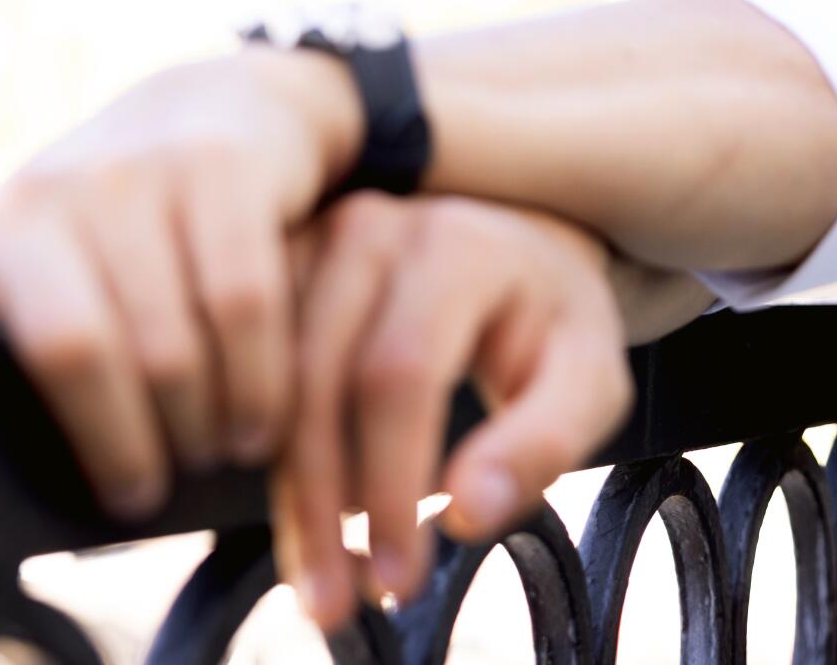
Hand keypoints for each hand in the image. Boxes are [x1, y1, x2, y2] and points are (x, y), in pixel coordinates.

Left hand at [0, 47, 362, 519]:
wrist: (221, 112)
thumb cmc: (108, 215)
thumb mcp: (15, 248)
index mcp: (2, 229)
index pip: (38, 346)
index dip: (86, 429)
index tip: (113, 489)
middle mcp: (63, 192)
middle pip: (102, 355)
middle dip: (143, 443)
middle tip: (161, 491)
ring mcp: (148, 173)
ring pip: (184, 337)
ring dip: (214, 418)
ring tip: (223, 456)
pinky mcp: (226, 168)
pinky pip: (247, 298)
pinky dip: (263, 373)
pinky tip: (267, 412)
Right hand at [271, 191, 634, 632]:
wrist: (522, 244)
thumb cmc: (556, 320)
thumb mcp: (589, 377)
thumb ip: (543, 442)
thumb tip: (464, 513)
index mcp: (454, 246)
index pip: (397, 376)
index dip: (390, 486)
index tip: (397, 579)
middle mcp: (370, 229)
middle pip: (317, 381)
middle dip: (322, 508)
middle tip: (338, 606)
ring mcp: (312, 242)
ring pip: (270, 381)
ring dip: (286, 493)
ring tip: (315, 582)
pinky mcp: (279, 269)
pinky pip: (247, 366)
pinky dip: (262, 450)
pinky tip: (294, 517)